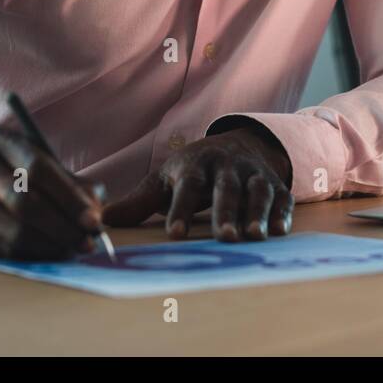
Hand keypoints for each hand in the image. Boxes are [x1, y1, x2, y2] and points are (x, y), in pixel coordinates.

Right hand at [0, 123, 103, 260]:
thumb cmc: (9, 178)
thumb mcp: (35, 167)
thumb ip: (70, 184)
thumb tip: (98, 210)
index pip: (38, 168)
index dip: (69, 197)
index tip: (94, 221)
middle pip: (25, 201)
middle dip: (63, 227)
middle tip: (87, 244)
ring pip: (13, 230)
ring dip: (50, 246)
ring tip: (71, 251)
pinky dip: (28, 257)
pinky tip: (46, 257)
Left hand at [102, 124, 293, 241]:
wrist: (237, 144)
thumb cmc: (193, 171)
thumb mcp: (165, 180)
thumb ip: (137, 202)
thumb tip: (100, 220)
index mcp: (196, 165)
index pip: (188, 186)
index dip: (181, 209)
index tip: (175, 235)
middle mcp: (227, 167)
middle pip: (227, 188)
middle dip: (226, 212)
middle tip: (224, 237)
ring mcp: (254, 175)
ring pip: (258, 191)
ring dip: (257, 212)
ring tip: (254, 237)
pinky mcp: (276, 185)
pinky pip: (282, 198)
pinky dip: (282, 214)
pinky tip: (279, 232)